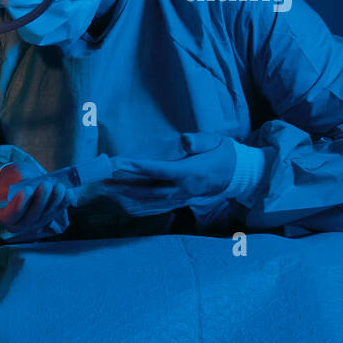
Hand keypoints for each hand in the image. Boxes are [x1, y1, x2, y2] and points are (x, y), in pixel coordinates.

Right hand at [0, 164, 69, 233]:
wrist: (19, 183)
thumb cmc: (11, 179)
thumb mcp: (9, 176)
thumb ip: (16, 179)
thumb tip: (29, 181)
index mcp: (2, 214)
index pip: (9, 216)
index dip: (18, 205)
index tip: (26, 190)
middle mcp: (18, 223)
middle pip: (30, 217)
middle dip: (40, 200)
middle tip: (45, 184)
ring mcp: (35, 222)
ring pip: (46, 216)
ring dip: (54, 201)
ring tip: (58, 186)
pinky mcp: (48, 217)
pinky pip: (57, 212)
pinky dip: (64, 202)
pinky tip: (68, 192)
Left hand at [104, 132, 235, 215]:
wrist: (239, 175)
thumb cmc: (225, 154)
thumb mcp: (217, 141)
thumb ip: (200, 141)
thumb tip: (184, 139)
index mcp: (191, 172)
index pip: (161, 171)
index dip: (140, 168)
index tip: (121, 164)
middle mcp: (184, 188)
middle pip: (150, 190)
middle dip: (125, 186)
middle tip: (103, 181)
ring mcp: (182, 196)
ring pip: (150, 199)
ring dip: (127, 194)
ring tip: (107, 189)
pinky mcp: (180, 200)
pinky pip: (156, 203)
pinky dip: (138, 200)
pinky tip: (123, 196)